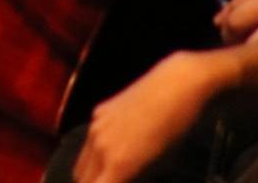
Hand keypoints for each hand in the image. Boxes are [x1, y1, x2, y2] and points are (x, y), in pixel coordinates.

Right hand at [73, 51, 232, 182]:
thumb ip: (136, 178)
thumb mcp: (160, 165)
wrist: (175, 85)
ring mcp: (96, 126)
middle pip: (82, 179)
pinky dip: (95, 151)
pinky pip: (89, 140)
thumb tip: (126, 180)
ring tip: (110, 174)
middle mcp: (100, 146)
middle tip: (113, 180)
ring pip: (81, 163)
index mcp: (117, 164)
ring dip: (91, 173)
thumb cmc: (176, 130)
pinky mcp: (98, 111)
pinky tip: (115, 147)